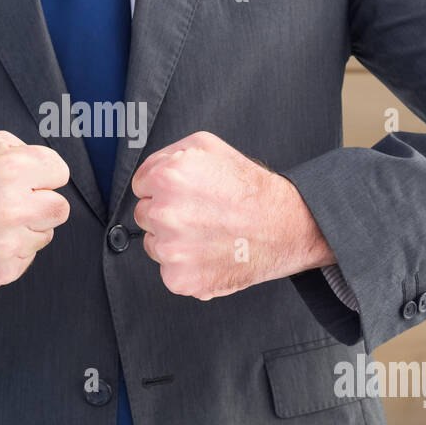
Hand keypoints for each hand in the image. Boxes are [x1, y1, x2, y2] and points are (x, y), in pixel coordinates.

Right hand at [0, 130, 70, 289]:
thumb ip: (23, 152)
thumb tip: (51, 171)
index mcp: (12, 169)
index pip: (60, 173)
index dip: (42, 175)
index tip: (27, 180)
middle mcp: (13, 206)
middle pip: (60, 209)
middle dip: (40, 204)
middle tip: (12, 203)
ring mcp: (7, 243)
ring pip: (43, 235)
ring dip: (24, 229)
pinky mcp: (1, 271)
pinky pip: (26, 259)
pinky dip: (10, 252)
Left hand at [131, 131, 333, 299]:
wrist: (285, 227)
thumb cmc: (249, 188)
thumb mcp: (207, 147)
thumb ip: (167, 155)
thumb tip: (148, 173)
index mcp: (167, 177)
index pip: (140, 185)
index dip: (163, 188)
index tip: (185, 194)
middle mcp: (165, 213)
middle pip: (144, 215)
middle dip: (166, 214)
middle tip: (200, 213)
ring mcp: (171, 249)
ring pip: (154, 245)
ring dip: (174, 241)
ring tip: (208, 233)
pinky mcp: (180, 278)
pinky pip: (169, 271)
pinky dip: (187, 266)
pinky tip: (209, 253)